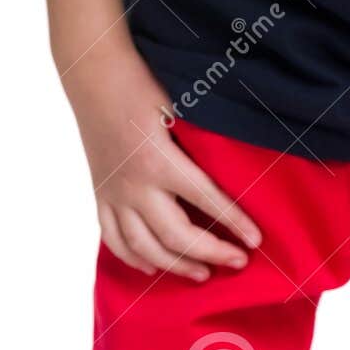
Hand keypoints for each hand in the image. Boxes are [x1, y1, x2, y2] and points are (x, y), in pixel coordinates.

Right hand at [63, 42, 261, 280]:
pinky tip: (152, 267)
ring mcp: (114, 194)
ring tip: (203, 274)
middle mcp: (135, 186)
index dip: (234, 222)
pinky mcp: (100, 195)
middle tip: (238, 261)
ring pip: (145, 247)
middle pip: (176, 236)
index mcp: (160, 162)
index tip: (256, 240)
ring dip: (176, 265)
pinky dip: (134, 258)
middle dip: (211, 253)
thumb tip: (239, 158)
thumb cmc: (142, 84)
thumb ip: (202, 137)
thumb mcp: (178, 105)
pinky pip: (114, 239)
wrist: (93, 75)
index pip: (206, 201)